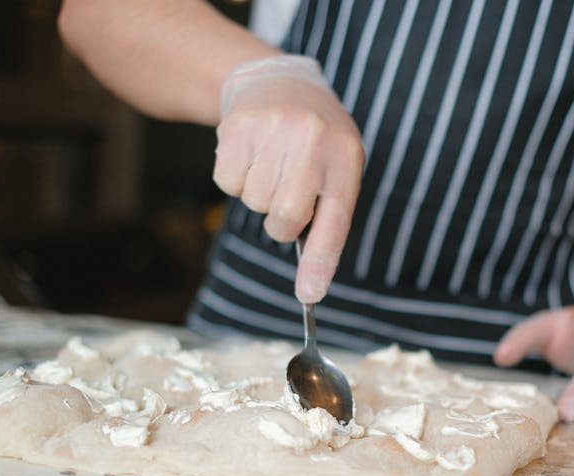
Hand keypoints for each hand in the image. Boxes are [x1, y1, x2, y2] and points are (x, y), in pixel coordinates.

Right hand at [213, 55, 363, 302]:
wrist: (277, 81)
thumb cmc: (313, 139)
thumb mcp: (335, 165)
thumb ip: (327, 214)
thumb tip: (310, 285)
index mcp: (346, 157)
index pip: (335, 221)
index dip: (320, 262)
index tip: (309, 295)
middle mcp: (314, 140)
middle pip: (285, 219)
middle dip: (280, 222)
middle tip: (284, 195)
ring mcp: (276, 129)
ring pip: (254, 202)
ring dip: (257, 194)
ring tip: (269, 163)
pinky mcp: (239, 125)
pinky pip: (227, 182)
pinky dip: (234, 177)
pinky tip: (250, 154)